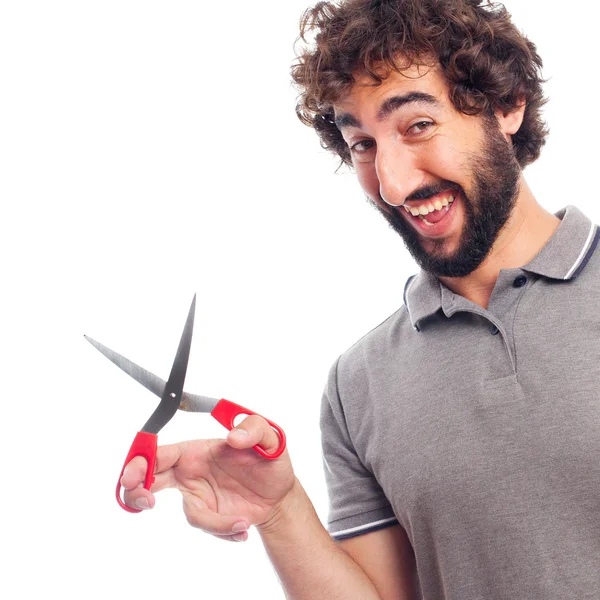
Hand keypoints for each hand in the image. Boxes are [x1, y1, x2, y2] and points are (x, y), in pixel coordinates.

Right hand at [120, 415, 294, 541]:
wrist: (280, 491)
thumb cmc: (270, 459)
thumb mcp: (271, 437)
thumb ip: (254, 428)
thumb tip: (234, 437)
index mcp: (197, 450)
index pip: (160, 454)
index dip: (141, 463)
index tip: (133, 477)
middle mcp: (191, 473)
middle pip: (150, 481)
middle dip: (136, 492)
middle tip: (144, 502)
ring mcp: (199, 496)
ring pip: (191, 515)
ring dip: (215, 522)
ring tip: (243, 521)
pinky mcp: (210, 516)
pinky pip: (209, 528)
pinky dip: (226, 530)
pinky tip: (245, 527)